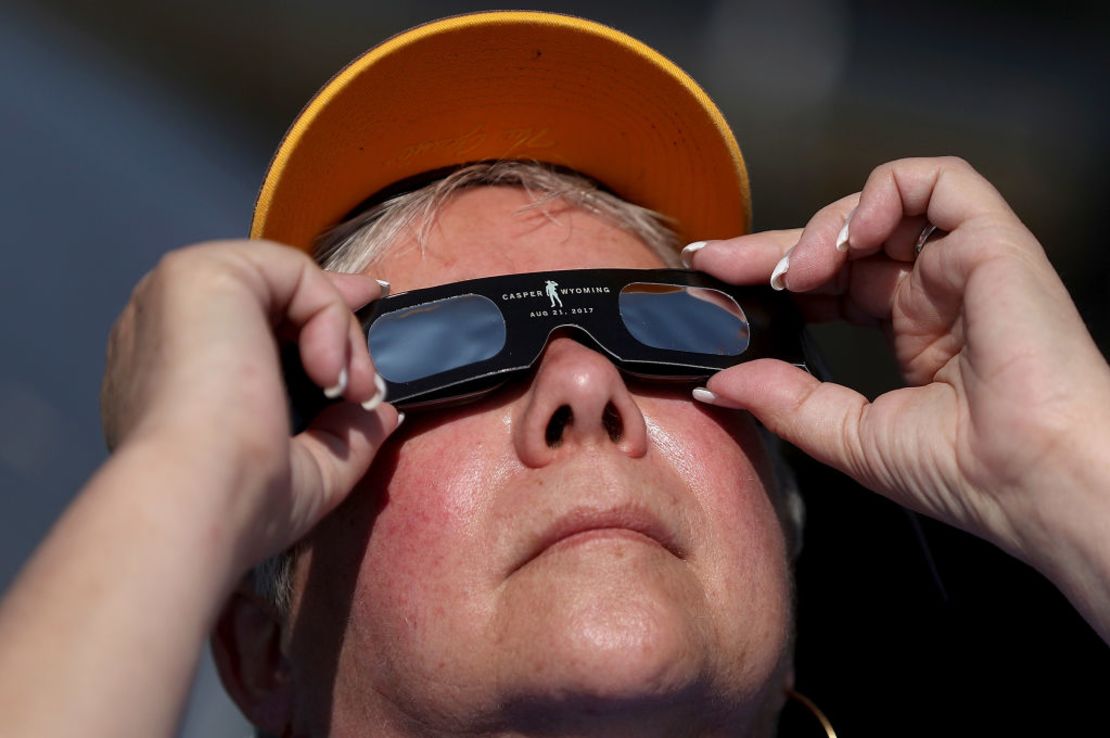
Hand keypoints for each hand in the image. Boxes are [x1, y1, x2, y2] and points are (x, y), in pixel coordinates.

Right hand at [101, 240, 398, 569]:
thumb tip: (381, 413)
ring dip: (341, 334)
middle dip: (338, 323)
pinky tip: (329, 374)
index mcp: (173, 371)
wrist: (197, 500)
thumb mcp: (306, 470)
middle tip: (372, 379)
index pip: (249, 324)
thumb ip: (341, 435)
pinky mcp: (201, 271)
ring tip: (353, 394)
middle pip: (272, 295)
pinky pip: (294, 273)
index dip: (312, 323)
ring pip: (290, 284)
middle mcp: (164, 324)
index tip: (360, 347)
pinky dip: (330, 318)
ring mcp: (176, 294)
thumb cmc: (238, 500)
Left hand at [687, 157, 1109, 575]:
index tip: (716, 277)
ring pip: (881, 205)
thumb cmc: (971, 473)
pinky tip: (849, 237)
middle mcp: (937, 293)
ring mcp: (963, 264)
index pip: (830, 285)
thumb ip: (783, 400)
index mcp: (913, 333)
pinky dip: (882, 193)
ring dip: (822, 227)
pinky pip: (936, 181)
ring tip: (796, 273)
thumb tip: (722, 383)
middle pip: (843, 242)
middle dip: (774, 246)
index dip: (772, 274)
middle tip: (722, 263)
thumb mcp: (848, 435)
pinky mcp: (991, 241)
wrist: (1034, 480)